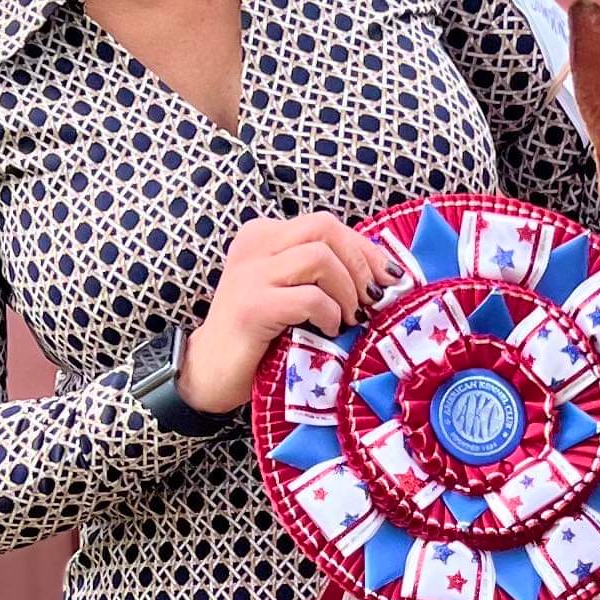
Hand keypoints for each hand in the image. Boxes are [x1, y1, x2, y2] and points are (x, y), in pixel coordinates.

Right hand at [177, 211, 403, 415]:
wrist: (210, 374)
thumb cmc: (260, 337)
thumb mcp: (291, 293)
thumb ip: (322, 275)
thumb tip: (382, 274)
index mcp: (265, 236)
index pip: (326, 225)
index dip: (365, 249)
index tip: (389, 279)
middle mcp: (255, 246)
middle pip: (324, 228)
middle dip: (360, 263)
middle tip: (372, 300)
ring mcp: (250, 275)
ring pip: (319, 257)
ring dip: (347, 290)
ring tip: (350, 318)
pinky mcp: (251, 307)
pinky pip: (308, 297)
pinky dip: (329, 314)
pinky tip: (329, 331)